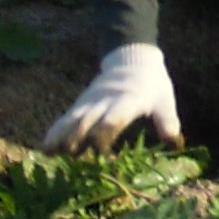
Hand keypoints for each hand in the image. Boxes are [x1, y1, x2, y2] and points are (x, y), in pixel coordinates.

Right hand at [43, 44, 180, 153]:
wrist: (132, 60)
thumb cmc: (152, 84)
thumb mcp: (164, 99)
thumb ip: (167, 119)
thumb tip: (173, 141)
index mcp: (128, 99)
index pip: (116, 115)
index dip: (107, 130)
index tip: (101, 150)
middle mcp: (105, 100)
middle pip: (89, 118)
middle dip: (79, 138)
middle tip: (72, 158)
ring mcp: (90, 102)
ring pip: (73, 118)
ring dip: (62, 136)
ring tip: (50, 153)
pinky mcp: (81, 105)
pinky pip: (66, 119)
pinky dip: (56, 132)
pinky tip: (45, 148)